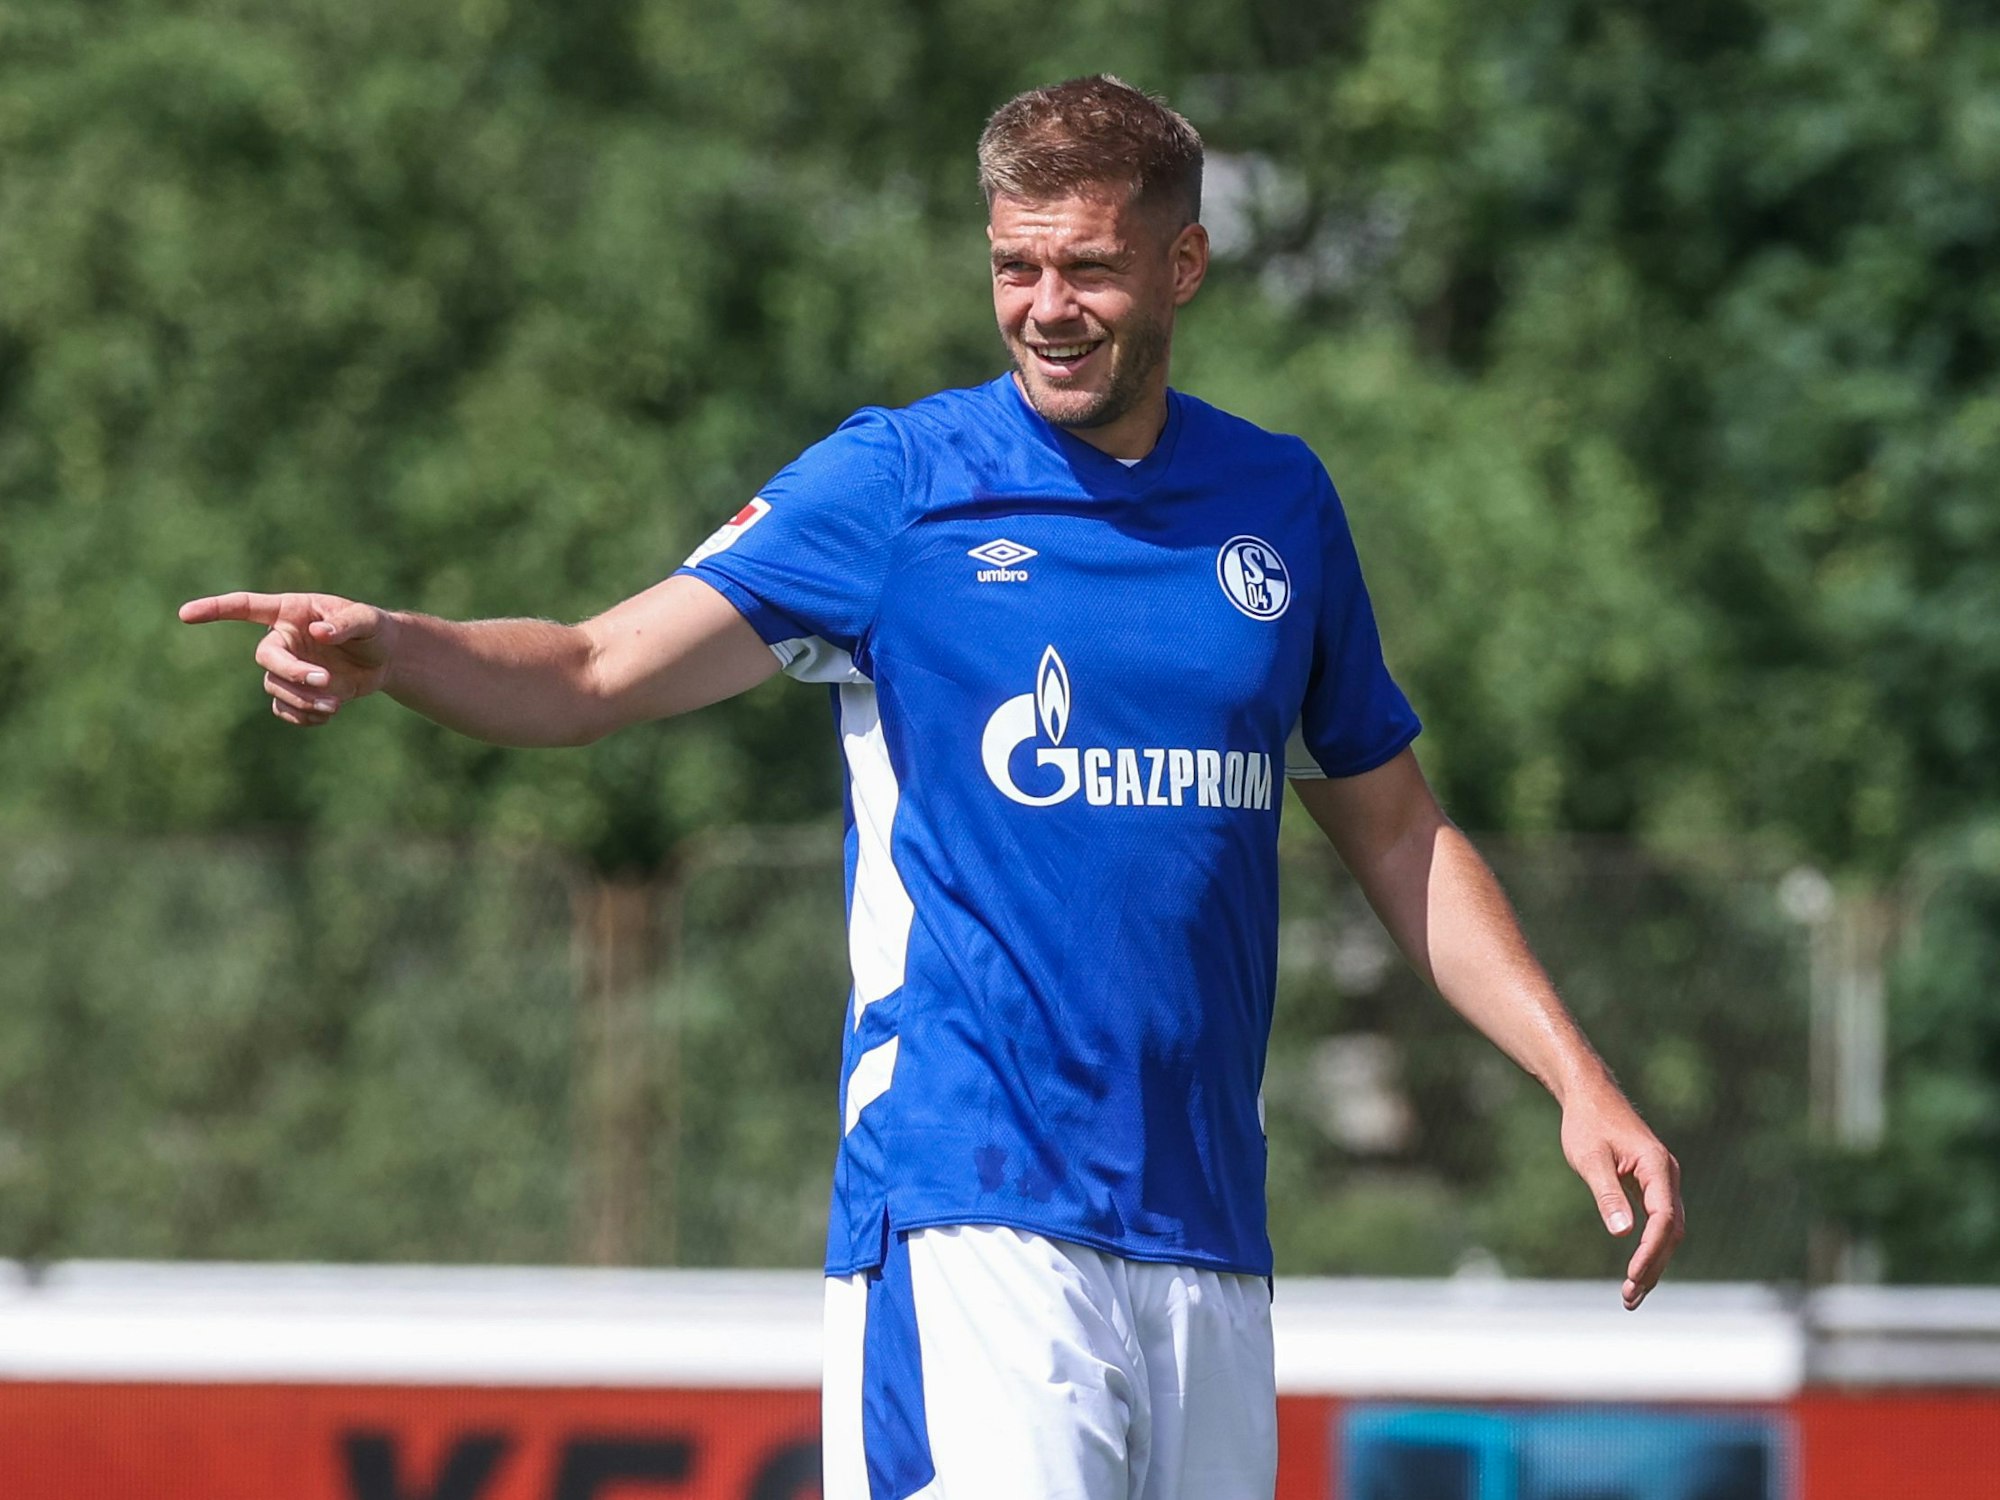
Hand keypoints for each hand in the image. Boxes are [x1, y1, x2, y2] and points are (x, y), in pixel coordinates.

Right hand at [179, 591, 396, 727]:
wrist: (386, 658)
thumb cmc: (374, 629)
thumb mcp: (368, 620)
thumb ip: (345, 623)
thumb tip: (318, 633)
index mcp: (290, 612)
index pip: (245, 607)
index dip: (215, 609)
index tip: (186, 614)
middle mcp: (282, 639)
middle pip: (265, 658)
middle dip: (292, 673)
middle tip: (325, 680)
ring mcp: (287, 667)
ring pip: (275, 688)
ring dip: (303, 699)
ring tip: (336, 704)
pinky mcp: (296, 691)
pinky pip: (283, 709)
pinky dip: (303, 716)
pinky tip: (328, 714)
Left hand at [1560, 1085, 1683, 1309]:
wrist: (1589, 1095)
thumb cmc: (1587, 1123)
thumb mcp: (1590, 1158)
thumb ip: (1607, 1194)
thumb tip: (1624, 1234)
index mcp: (1658, 1167)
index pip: (1664, 1218)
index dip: (1651, 1251)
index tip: (1633, 1276)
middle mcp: (1668, 1176)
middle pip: (1671, 1231)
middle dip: (1653, 1266)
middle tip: (1630, 1298)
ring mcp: (1663, 1181)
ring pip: (1667, 1230)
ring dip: (1653, 1262)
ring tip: (1631, 1295)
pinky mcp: (1652, 1185)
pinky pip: (1658, 1223)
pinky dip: (1650, 1248)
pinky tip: (1637, 1270)